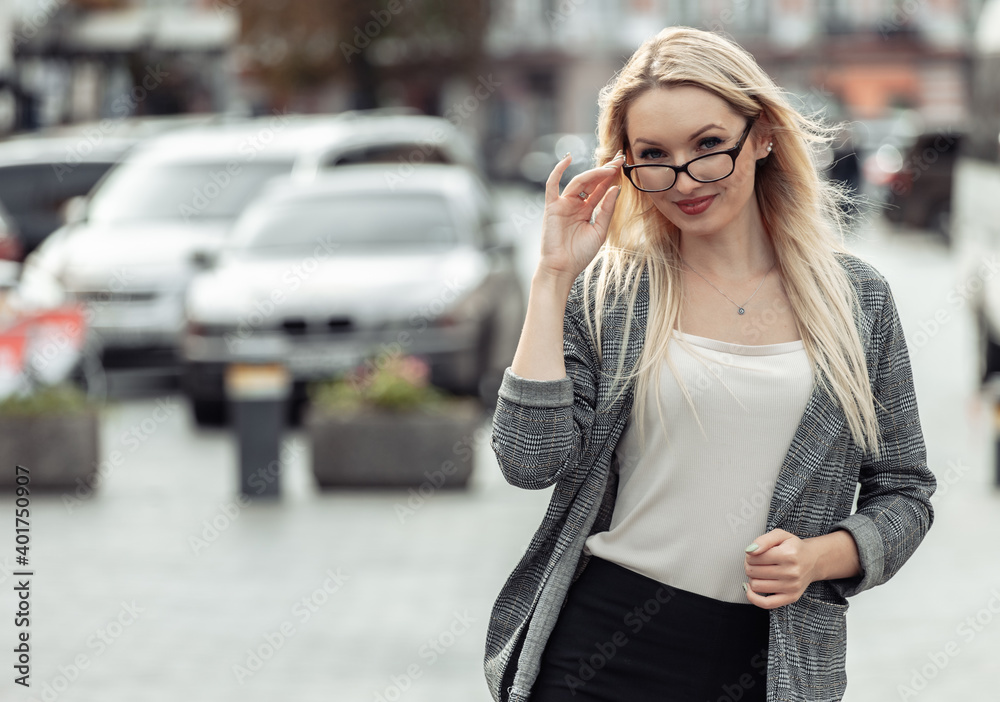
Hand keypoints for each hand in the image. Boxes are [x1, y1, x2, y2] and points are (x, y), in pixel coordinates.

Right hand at [536, 149, 624, 282]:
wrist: (562, 269)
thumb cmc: (579, 254)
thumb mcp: (600, 231)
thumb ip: (607, 209)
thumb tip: (616, 188)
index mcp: (587, 210)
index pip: (600, 188)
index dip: (611, 176)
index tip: (623, 163)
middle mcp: (575, 204)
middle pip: (591, 182)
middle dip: (605, 169)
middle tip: (619, 158)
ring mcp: (563, 204)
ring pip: (579, 182)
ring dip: (594, 173)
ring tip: (609, 167)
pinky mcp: (552, 207)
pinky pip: (552, 185)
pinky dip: (558, 171)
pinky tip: (568, 158)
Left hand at [742, 528, 820, 608]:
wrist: (813, 561)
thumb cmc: (794, 547)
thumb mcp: (780, 535)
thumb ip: (763, 540)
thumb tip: (750, 551)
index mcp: (788, 554)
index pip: (754, 557)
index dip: (749, 555)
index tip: (753, 554)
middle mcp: (791, 572)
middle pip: (753, 572)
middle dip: (749, 565)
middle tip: (755, 562)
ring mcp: (792, 587)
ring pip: (756, 586)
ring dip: (751, 578)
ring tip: (758, 572)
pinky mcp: (791, 597)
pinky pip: (766, 603)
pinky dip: (753, 597)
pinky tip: (750, 588)